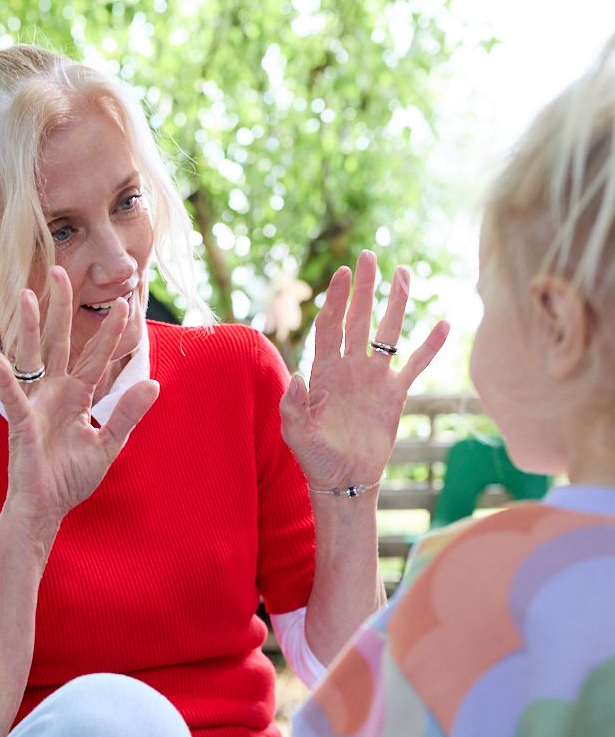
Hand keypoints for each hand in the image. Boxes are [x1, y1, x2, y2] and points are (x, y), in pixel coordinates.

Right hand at [0, 266, 158, 539]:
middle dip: (61, 308)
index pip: (96, 358)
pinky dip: (6, 380)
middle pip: (59, 343)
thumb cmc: (70, 479)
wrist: (45, 508)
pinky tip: (0, 360)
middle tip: (61, 271)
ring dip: (27, 327)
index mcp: (76, 398)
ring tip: (24, 293)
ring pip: (32, 358)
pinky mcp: (22, 425)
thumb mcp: (108, 445)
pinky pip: (14, 399)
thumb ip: (126, 414)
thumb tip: (152, 383)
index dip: (109, 332)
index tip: (125, 302)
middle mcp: (54, 394)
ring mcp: (36, 406)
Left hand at [281, 250, 449, 491]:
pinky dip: (429, 346)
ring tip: (403, 273)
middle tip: (368, 256)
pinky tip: (443, 323)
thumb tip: (296, 375)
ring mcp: (374, 379)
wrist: (344, 480)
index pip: (330, 327)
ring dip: (395, 305)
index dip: (335, 300)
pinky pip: (415, 365)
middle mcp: (349, 368)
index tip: (343, 274)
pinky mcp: (395, 395)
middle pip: (358, 320)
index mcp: (323, 372)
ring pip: (387, 334)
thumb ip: (293, 405)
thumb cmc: (315, 458)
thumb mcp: (297, 433)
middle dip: (363, 289)